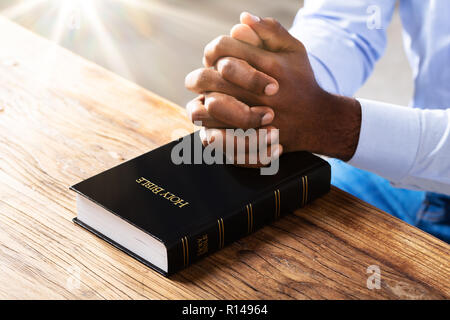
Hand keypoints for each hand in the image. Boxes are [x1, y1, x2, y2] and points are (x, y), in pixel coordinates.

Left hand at [186, 13, 361, 160]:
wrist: (316, 121)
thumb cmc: (301, 82)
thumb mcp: (294, 50)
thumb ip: (270, 30)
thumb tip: (242, 18)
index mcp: (269, 66)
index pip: (223, 48)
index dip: (213, 51)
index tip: (214, 59)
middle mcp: (260, 92)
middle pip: (208, 78)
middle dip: (200, 77)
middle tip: (202, 80)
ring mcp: (254, 119)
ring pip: (206, 107)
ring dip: (200, 101)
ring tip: (205, 99)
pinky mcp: (248, 141)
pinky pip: (213, 135)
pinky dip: (207, 126)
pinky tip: (213, 121)